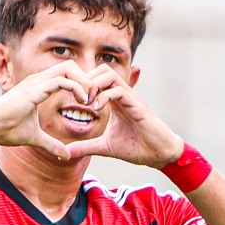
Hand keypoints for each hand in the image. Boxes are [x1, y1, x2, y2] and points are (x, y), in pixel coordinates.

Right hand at [0, 64, 93, 159]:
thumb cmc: (6, 131)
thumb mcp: (35, 138)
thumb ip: (51, 144)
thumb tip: (65, 155)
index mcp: (38, 86)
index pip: (65, 74)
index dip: (80, 84)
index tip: (89, 101)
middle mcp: (38, 80)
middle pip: (70, 65)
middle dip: (85, 79)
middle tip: (93, 97)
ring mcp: (35, 83)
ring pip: (67, 68)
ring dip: (83, 82)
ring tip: (89, 99)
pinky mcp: (33, 90)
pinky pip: (60, 81)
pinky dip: (75, 87)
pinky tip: (82, 100)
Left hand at [59, 66, 183, 166]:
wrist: (159, 154)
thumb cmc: (136, 147)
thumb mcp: (104, 147)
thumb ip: (86, 147)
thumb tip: (66, 152)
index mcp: (115, 100)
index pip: (97, 78)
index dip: (82, 85)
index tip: (74, 101)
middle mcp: (123, 94)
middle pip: (101, 69)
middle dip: (86, 81)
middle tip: (79, 100)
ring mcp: (131, 98)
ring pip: (110, 75)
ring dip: (94, 85)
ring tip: (86, 103)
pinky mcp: (138, 106)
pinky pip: (119, 91)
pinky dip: (104, 96)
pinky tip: (96, 109)